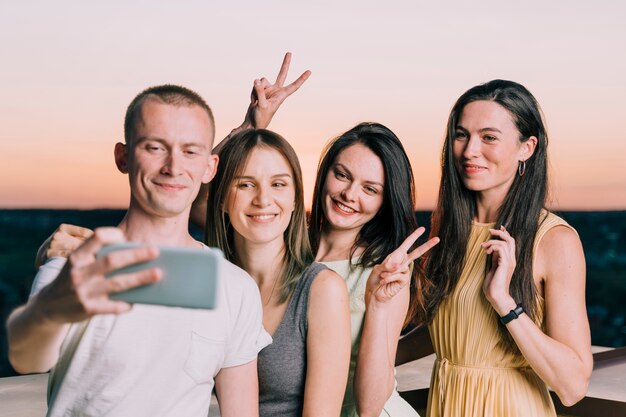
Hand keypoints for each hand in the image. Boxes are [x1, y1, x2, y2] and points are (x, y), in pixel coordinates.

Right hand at [37, 227, 161, 323]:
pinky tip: (138, 300)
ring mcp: (83, 292)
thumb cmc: (72, 279)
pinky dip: (126, 303)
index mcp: (76, 257)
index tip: (127, 235)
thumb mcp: (77, 264)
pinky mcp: (87, 309)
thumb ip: (98, 257)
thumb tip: (135, 253)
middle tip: (156, 251)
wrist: (47, 307)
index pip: (96, 238)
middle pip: (112, 261)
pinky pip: (113, 306)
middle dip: (136, 256)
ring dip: (140, 278)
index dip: (113, 234)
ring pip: (117, 283)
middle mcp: (78, 273)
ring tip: (158, 274)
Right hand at [243, 52, 310, 128]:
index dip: (302, 79)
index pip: (294, 86)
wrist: (253, 123)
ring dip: (256, 90)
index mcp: (282, 96)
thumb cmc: (261, 118)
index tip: (309, 71)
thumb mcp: (261, 105)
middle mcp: (276, 91)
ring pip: (261, 80)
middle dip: (285, 64)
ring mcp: (268, 89)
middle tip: (289, 52)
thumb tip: (257, 80)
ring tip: (256, 101)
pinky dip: (252, 92)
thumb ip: (260, 92)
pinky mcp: (260, 90)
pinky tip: (253, 101)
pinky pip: (255, 85)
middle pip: (282, 74)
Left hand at [365, 227, 438, 305]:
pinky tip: (384, 281)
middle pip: (417, 253)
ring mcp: (404, 272)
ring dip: (388, 271)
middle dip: (427, 246)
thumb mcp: (378, 269)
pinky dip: (389, 277)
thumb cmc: (375, 279)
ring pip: (400, 266)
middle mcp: (402, 263)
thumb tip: (398, 264)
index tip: (422, 229)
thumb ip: (387, 265)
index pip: (406, 244)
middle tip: (437, 238)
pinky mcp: (404, 281)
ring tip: (382, 276)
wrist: (374, 293)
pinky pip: (399, 275)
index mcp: (395, 256)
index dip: (414, 236)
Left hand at [482, 226, 516, 314]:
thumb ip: (494, 259)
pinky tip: (485, 252)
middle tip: (489, 231)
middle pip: (511, 239)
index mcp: (509, 260)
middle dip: (500, 233)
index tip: (495, 229)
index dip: (504, 234)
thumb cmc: (493, 285)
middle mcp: (511, 260)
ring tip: (483, 246)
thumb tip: (491, 250)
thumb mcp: (493, 268)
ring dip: (492, 240)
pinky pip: (501, 248)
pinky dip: (492, 247)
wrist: (496, 296)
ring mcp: (510, 262)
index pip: (510, 243)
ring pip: (506, 242)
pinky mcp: (505, 264)